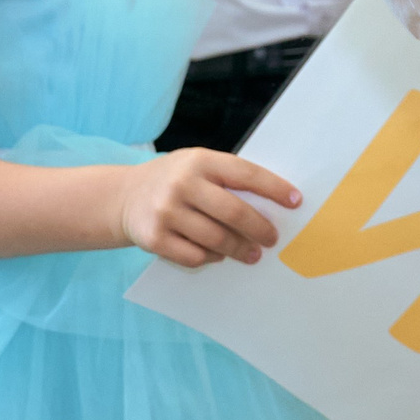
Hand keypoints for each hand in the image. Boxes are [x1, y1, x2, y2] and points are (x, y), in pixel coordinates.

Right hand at [118, 149, 303, 268]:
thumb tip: (273, 205)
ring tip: (252, 254)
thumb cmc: (176, 180)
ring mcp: (166, 212)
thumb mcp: (198, 165)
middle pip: (234, 212)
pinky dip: (211, 258)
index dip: (274, 189)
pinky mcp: (154, 238)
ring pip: (217, 239)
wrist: (124, 196)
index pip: (246, 174)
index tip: (296, 202)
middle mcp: (182, 184)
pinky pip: (195, 256)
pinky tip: (217, 256)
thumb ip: (228, 179)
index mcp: (200, 160)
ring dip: (240, 250)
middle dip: (260, 228)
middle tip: (272, 239)